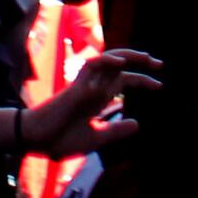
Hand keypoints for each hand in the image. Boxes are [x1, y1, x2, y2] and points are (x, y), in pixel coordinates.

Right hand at [22, 47, 159, 154]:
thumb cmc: (61, 139)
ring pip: (107, 60)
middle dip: (140, 63)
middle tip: (160, 65)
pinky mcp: (76, 86)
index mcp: (99, 98)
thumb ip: (115, 131)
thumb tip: (138, 124)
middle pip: (119, 67)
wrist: (37, 141)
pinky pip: (91, 66)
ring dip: (127, 56)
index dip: (142, 80)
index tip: (159, 86)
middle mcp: (94, 88)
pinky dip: (105, 61)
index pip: (124, 82)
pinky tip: (120, 63)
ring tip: (147, 58)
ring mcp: (85, 85)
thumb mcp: (95, 138)